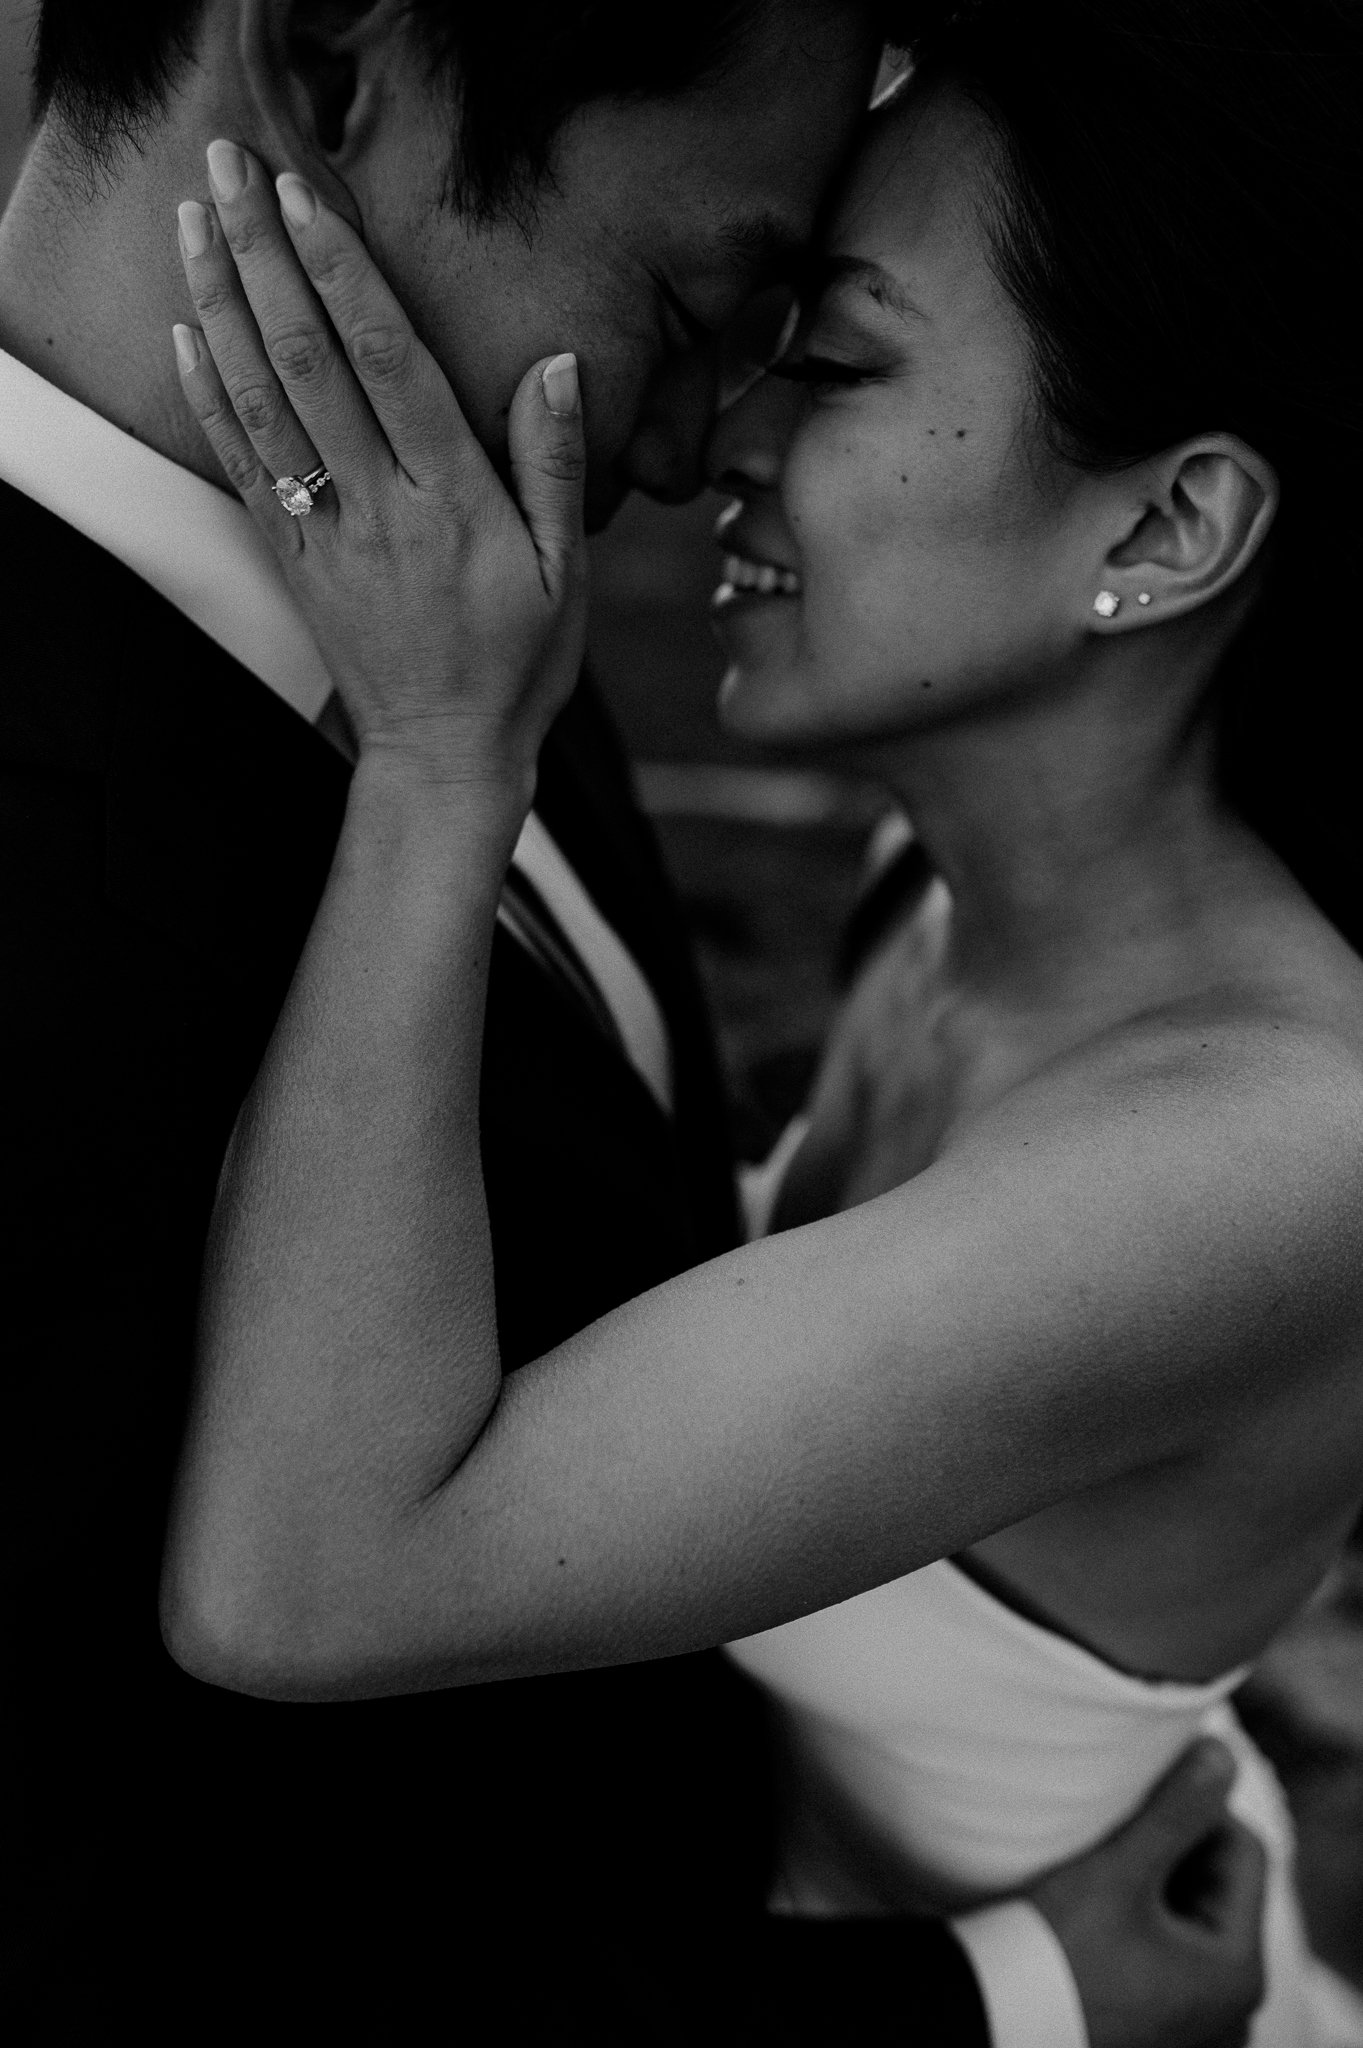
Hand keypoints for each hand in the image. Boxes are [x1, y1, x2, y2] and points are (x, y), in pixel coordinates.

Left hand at [173, 140, 587, 794]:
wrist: (444, 756)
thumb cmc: (519, 666)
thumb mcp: (567, 572)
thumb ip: (554, 466)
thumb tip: (557, 365)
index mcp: (455, 501)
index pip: (390, 363)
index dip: (344, 274)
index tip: (307, 199)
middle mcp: (381, 506)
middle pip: (309, 361)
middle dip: (264, 256)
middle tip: (229, 171)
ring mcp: (326, 534)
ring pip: (262, 402)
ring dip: (221, 304)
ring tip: (193, 223)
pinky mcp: (293, 560)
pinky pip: (242, 466)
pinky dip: (211, 395)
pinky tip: (187, 333)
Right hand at [1029, 1738, 1266, 2047]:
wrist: (997, 2021)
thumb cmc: (1058, 1956)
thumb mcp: (1118, 1873)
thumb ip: (1176, 1810)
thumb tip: (1224, 1752)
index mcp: (1238, 1973)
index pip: (1244, 1851)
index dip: (1198, 1806)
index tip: (1144, 1784)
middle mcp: (1229, 2007)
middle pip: (1219, 1884)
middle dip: (1175, 1844)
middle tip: (1120, 1819)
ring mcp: (1195, 2020)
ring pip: (1190, 1912)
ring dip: (1155, 1875)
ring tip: (1104, 1856)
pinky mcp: (1161, 2023)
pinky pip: (1168, 1947)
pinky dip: (1141, 1913)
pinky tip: (1099, 1898)